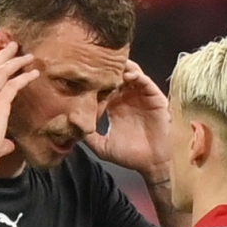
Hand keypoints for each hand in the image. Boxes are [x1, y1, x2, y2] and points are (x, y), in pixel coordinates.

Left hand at [84, 60, 168, 178]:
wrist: (153, 163)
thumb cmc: (131, 156)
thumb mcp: (103, 147)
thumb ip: (89, 138)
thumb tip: (72, 128)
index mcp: (115, 107)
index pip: (103, 88)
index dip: (94, 82)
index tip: (83, 78)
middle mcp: (128, 99)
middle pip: (116, 76)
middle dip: (107, 70)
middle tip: (95, 63)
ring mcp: (141, 97)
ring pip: (131, 74)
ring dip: (121, 68)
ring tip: (111, 66)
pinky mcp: (154, 97)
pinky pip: (145, 81)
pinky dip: (137, 75)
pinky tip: (127, 75)